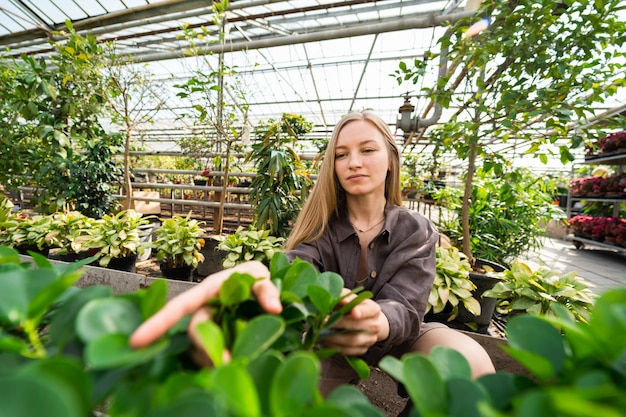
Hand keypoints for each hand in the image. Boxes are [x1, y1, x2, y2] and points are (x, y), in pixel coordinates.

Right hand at [129, 261, 281, 348]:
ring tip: (233, 362)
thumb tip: (274, 308)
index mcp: (207, 292)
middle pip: (194, 333)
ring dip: (213, 358)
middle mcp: (203, 309)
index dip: (158, 323)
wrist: (261, 286)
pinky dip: (217, 361)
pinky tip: (229, 364)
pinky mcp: (216, 338)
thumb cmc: (254, 277)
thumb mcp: (261, 276)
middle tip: (227, 362)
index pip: (179, 307)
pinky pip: (209, 354)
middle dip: (205, 349)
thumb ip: (267, 289)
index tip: (137, 341)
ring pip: (201, 348)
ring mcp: (209, 325)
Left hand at [321, 290, 388, 355]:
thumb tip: (342, 300)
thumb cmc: (351, 306)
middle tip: (324, 322)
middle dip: (339, 324)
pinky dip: (335, 346)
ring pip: (353, 340)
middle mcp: (375, 325)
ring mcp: (370, 339)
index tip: (353, 312)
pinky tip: (325, 340)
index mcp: (373, 309)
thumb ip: (343, 296)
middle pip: (358, 326)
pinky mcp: (362, 350)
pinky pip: (348, 351)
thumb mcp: (348, 297)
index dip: (362, 311)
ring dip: (334, 337)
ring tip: (321, 332)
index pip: (369, 310)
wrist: (361, 321)